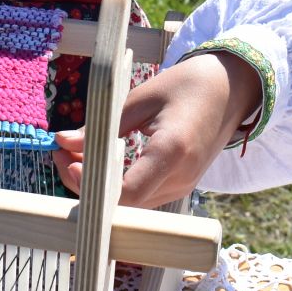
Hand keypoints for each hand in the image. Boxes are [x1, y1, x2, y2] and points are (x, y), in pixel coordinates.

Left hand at [52, 51, 263, 208]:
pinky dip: (114, 185)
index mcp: (173, 151)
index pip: (128, 192)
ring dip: (97, 186)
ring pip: (130, 204)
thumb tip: (63, 141)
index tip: (67, 161)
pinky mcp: (179, 186)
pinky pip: (141, 196)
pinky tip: (95, 162)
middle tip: (59, 154)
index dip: (92, 186)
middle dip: (85, 184)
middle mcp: (180, 178)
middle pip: (124, 203)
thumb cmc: (188, 85)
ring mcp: (182, 186)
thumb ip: (103, 124)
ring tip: (71, 154)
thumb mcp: (142, 96)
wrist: (231, 89)